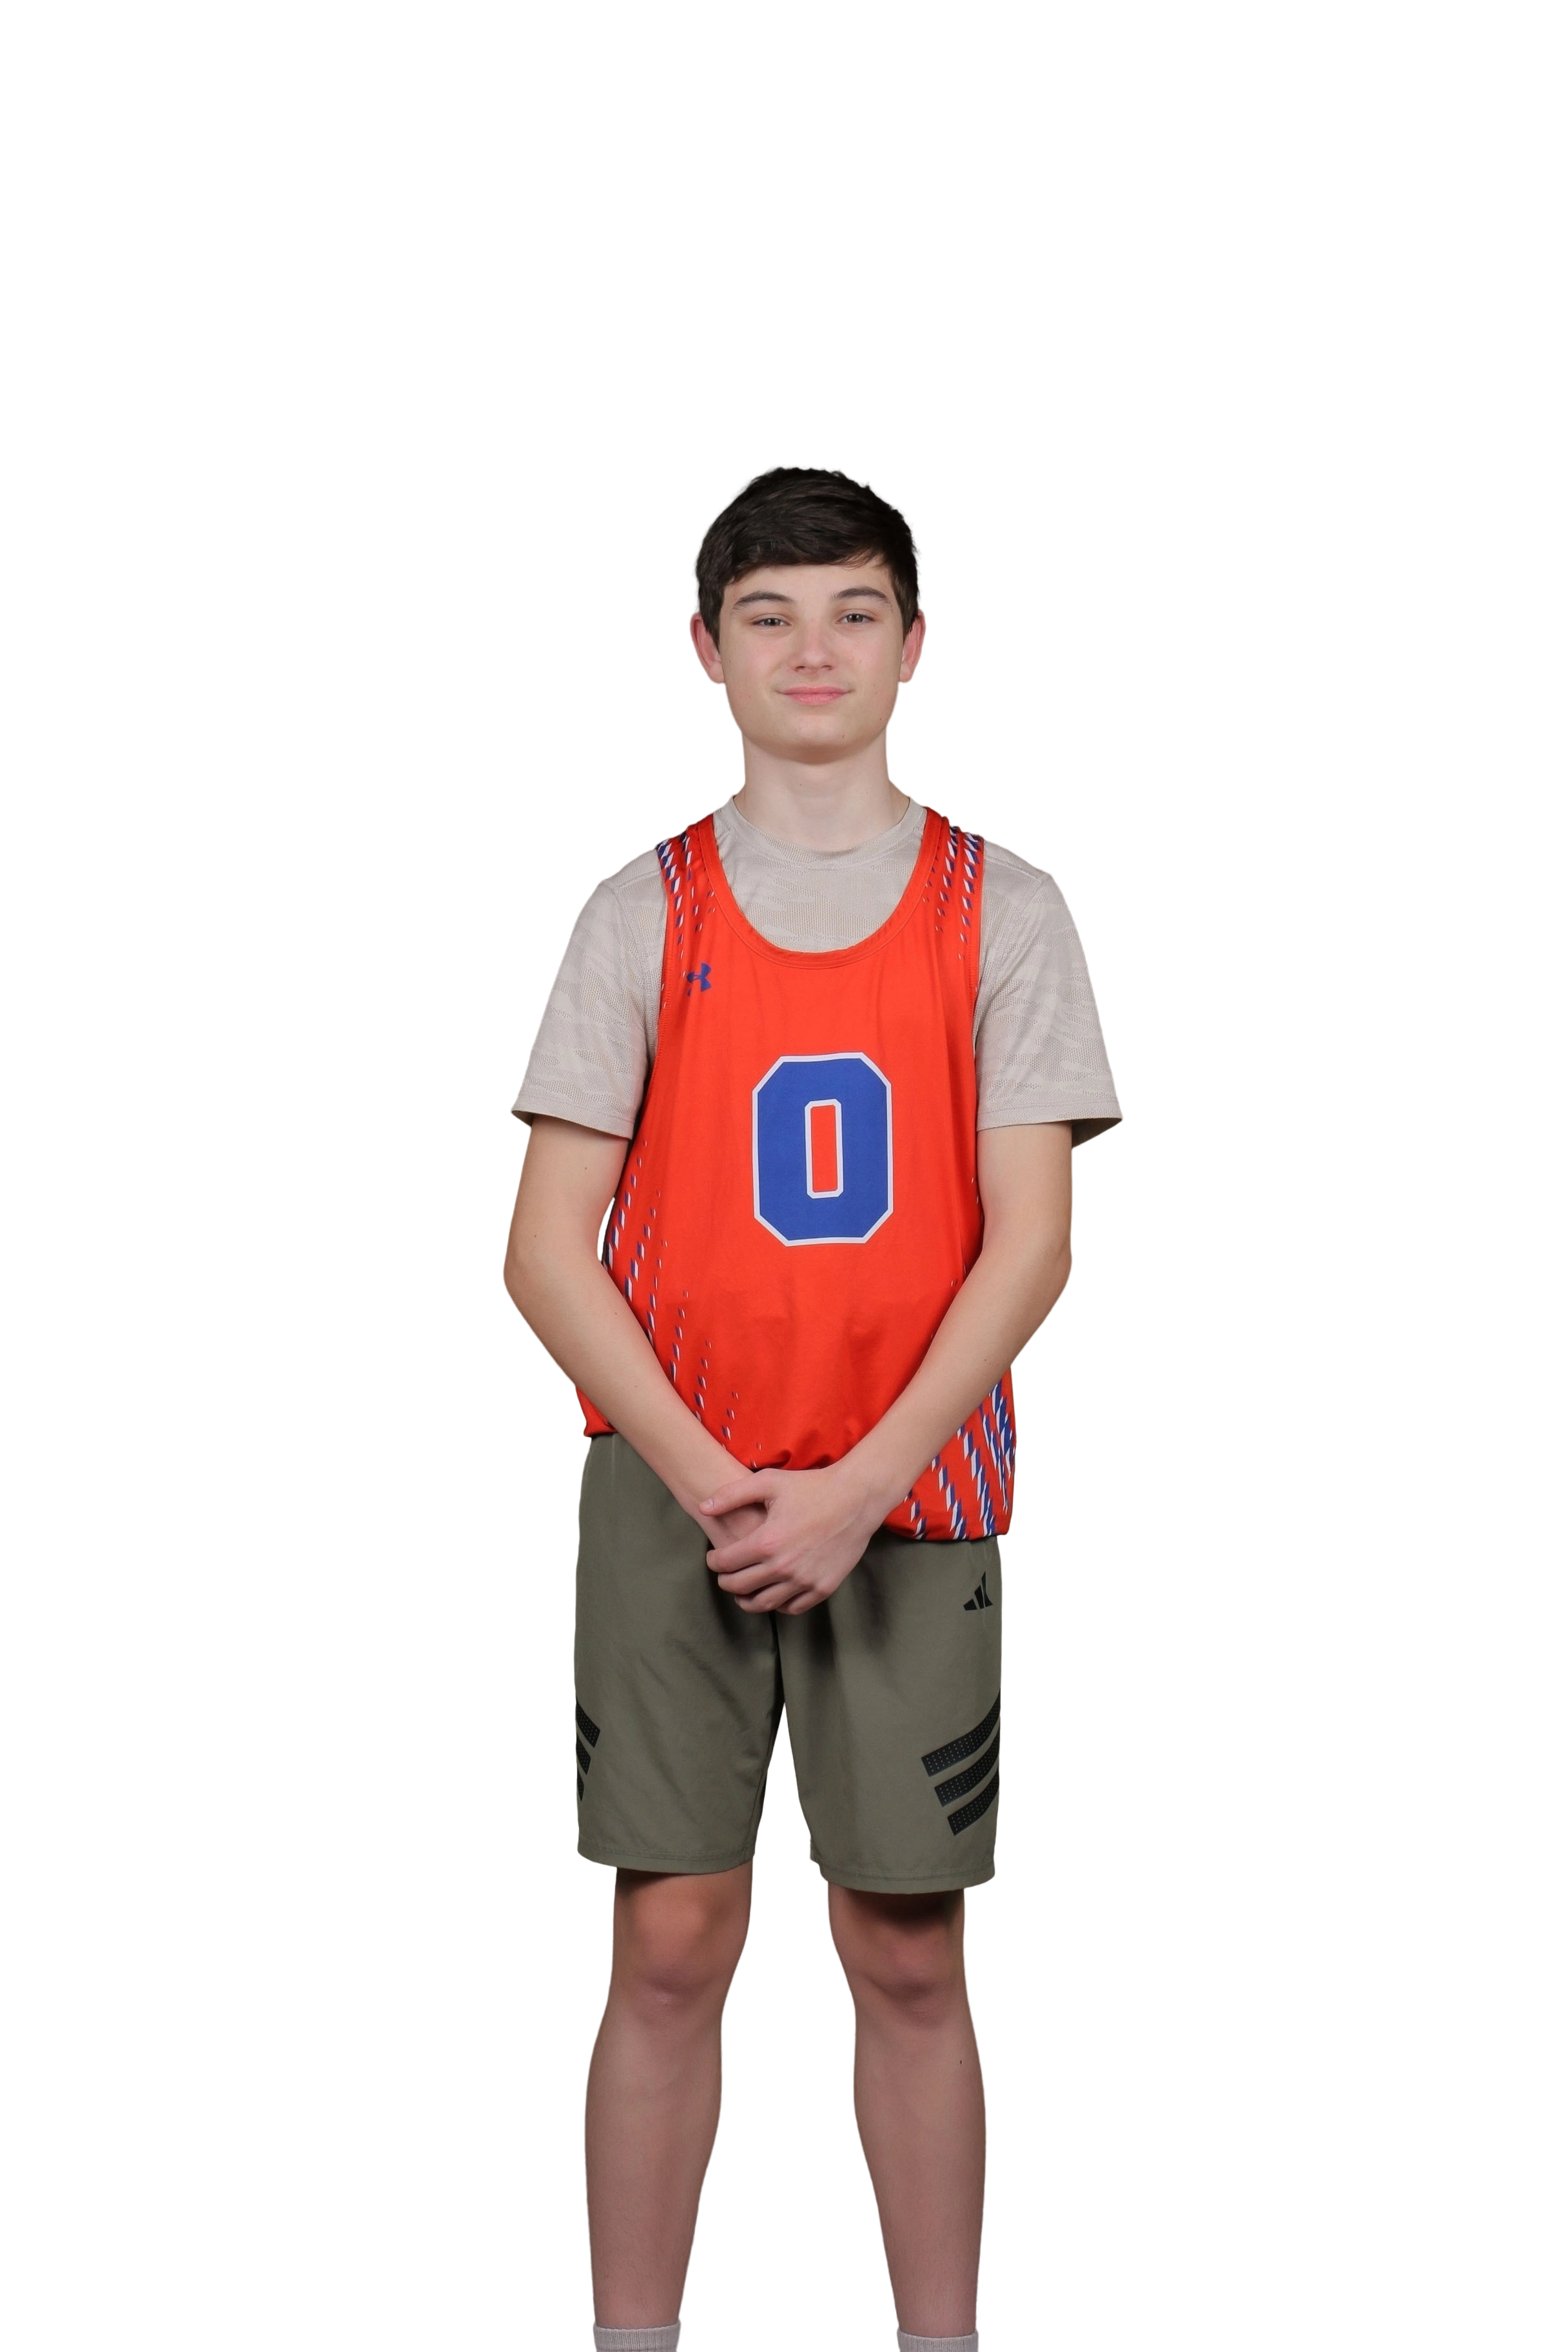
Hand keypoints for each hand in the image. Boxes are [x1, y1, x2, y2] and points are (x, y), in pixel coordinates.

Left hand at [697, 1462, 883, 1614]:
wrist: (856, 1499)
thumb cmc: (812, 1487)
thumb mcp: (769, 1482)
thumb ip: (732, 1494)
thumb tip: (703, 1507)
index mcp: (766, 1542)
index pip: (725, 1563)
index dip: (713, 1561)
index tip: (713, 1558)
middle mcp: (783, 1567)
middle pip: (739, 1587)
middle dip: (725, 1581)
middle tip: (724, 1574)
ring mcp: (804, 1581)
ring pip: (763, 1604)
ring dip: (747, 1599)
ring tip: (742, 1590)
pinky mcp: (822, 1588)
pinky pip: (792, 1608)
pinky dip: (777, 1604)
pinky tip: (772, 1592)